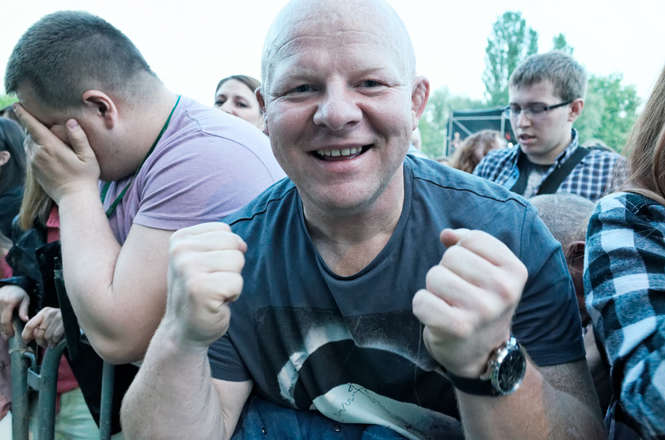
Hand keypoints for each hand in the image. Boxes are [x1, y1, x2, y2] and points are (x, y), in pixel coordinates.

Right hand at [0, 285, 29, 338]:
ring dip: (0, 326)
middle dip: (4, 330)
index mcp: (8, 302)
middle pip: (0, 322)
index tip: (12, 334)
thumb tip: (25, 320)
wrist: (9, 286)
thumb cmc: (19, 294)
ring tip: (6, 331)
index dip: (8, 329)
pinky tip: (3, 325)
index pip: (6, 320)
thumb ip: (24, 310)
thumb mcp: (25, 300)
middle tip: (9, 335)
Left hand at [14, 104, 99, 203]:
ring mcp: (34, 164)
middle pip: (29, 134)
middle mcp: (38, 154)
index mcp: (50, 147)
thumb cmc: (85, 177)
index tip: (17, 105)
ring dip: (34, 138)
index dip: (24, 114)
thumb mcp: (88, 156)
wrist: (75, 199)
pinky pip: (31, 155)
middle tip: (42, 122)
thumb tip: (70, 122)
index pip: (33, 126)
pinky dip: (36, 149)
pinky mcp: (35, 172)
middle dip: (33, 127)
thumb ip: (79, 137)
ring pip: (29, 144)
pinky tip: (48, 151)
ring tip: (46, 136)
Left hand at [22, 307, 63, 347]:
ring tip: (52, 343)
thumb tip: (27, 338)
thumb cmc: (61, 322)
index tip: (27, 342)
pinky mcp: (66, 323)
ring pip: (47, 336)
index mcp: (44, 312)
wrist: (80, 317)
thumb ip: (38, 326)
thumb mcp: (49, 321)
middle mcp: (50, 313)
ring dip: (48, 343)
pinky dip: (55, 342)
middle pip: (38, 333)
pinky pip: (55, 336)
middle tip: (44, 344)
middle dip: (40, 342)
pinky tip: (56, 342)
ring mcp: (59, 317)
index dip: (26, 335)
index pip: (29, 325)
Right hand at [163, 222, 246, 349]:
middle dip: (231, 266)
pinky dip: (232, 295)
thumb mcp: (203, 259)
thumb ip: (221, 243)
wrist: (182, 331)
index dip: (225, 253)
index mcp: (180, 238)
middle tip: (213, 284)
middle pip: (233, 243)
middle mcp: (180, 250)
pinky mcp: (199, 288)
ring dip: (232, 281)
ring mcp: (187, 268)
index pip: (225, 231)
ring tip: (214, 293)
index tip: (209, 271)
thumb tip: (243, 245)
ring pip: (237, 261)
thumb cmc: (199, 293)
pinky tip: (215, 303)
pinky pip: (237, 282)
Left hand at [412, 228, 526, 377]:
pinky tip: (437, 318)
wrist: (483, 354)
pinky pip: (421, 300)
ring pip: (434, 276)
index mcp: (515, 271)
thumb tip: (446, 234)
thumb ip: (469, 243)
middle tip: (458, 295)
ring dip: (433, 290)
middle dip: (447, 272)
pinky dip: (422, 307)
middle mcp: (504, 290)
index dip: (462, 253)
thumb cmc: (481, 303)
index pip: (472, 240)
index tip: (471, 275)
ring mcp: (483, 310)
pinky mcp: (458, 327)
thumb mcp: (489, 271)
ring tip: (449, 305)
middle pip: (451, 256)